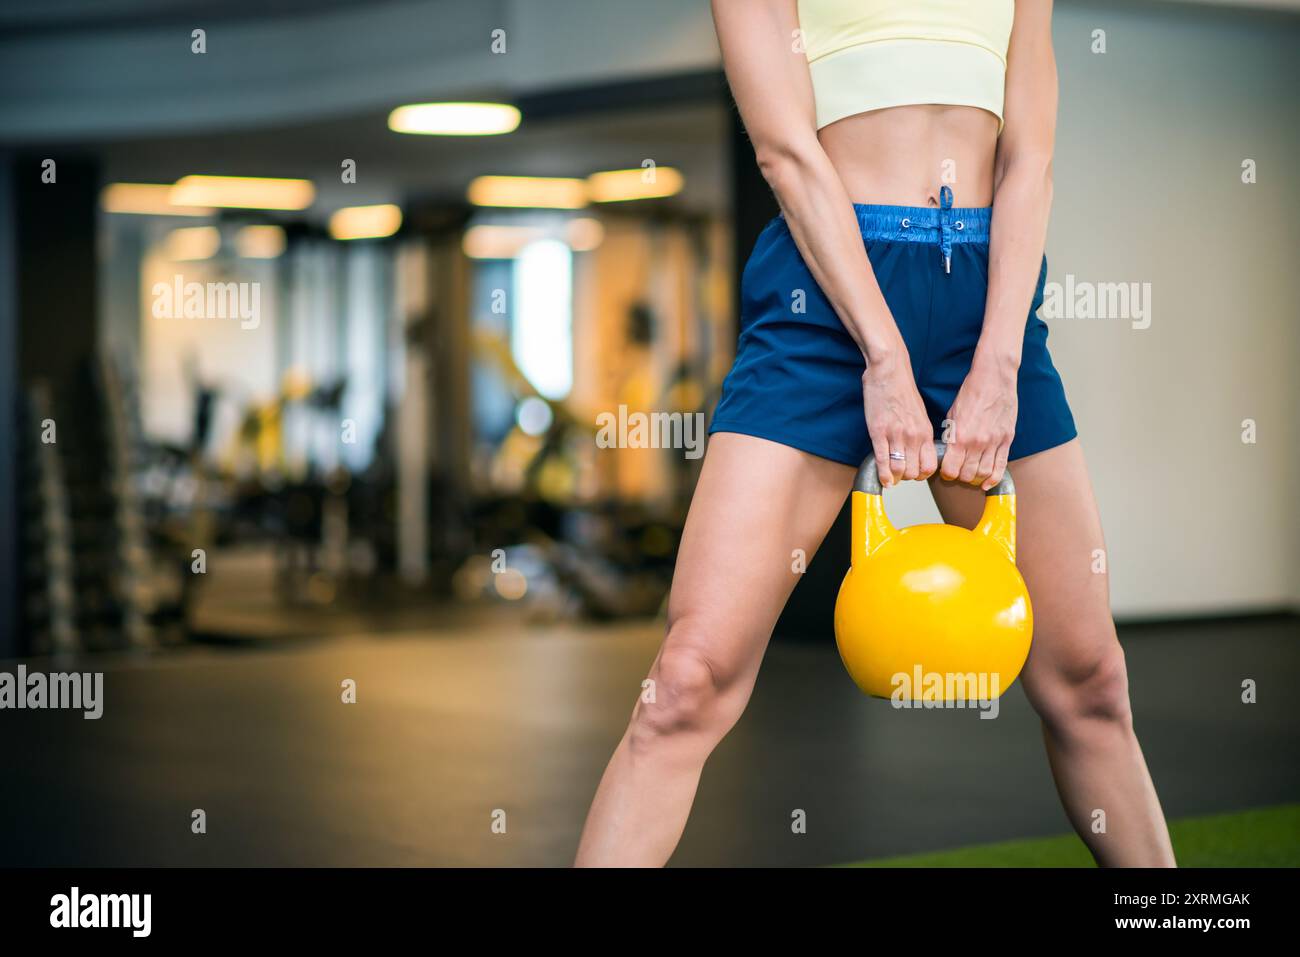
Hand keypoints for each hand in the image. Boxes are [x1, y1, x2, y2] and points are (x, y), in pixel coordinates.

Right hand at [862, 350, 936, 486]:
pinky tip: (883, 479)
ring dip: (894, 477)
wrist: (889, 371)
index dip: (922, 475)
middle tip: (900, 473)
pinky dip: (882, 475)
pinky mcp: (878, 432)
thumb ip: (920, 434)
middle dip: (907, 477)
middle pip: (914, 472)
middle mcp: (914, 436)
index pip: (930, 466)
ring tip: (890, 474)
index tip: (914, 473)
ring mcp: (896, 435)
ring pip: (899, 471)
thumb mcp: (919, 414)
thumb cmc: (901, 390)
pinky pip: (882, 461)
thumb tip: (917, 451)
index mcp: (925, 431)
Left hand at [941, 359, 1017, 489]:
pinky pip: (1001, 466)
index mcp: (960, 437)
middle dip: (961, 476)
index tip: (947, 471)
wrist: (994, 378)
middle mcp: (977, 443)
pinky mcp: (1007, 440)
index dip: (947, 473)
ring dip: (976, 478)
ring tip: (972, 474)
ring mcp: (994, 442)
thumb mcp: (952, 415)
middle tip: (959, 471)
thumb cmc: (972, 393)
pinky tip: (987, 483)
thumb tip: (947, 453)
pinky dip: (994, 479)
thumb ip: (951, 436)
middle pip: (968, 475)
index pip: (951, 470)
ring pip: (984, 473)